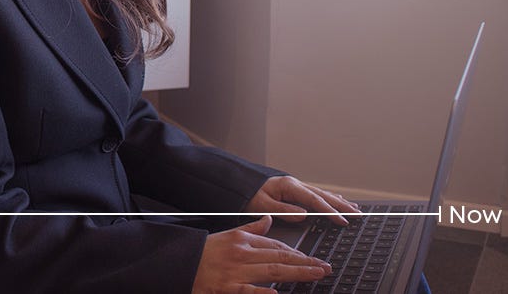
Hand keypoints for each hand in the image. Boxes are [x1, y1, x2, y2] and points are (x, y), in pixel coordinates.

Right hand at [191, 215, 331, 293]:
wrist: (182, 263)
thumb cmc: (205, 252)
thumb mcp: (229, 235)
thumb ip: (251, 229)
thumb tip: (269, 220)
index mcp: (242, 240)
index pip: (275, 245)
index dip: (296, 252)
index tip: (312, 258)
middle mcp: (241, 254)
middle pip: (279, 257)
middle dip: (305, 262)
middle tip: (325, 267)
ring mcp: (236, 272)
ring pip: (272, 271)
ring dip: (296, 273)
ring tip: (316, 275)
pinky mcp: (227, 289)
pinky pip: (249, 290)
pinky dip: (262, 291)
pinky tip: (277, 292)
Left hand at [244, 176, 360, 225]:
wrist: (237, 183)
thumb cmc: (247, 194)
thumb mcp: (261, 204)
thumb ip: (282, 210)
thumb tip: (303, 215)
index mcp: (288, 186)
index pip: (314, 200)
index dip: (330, 211)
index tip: (343, 220)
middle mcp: (294, 184)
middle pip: (323, 196)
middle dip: (341, 206)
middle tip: (358, 214)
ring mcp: (295, 186)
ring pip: (322, 194)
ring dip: (338, 201)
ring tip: (354, 208)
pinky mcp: (293, 190)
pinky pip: (316, 195)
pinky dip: (329, 199)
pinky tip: (336, 201)